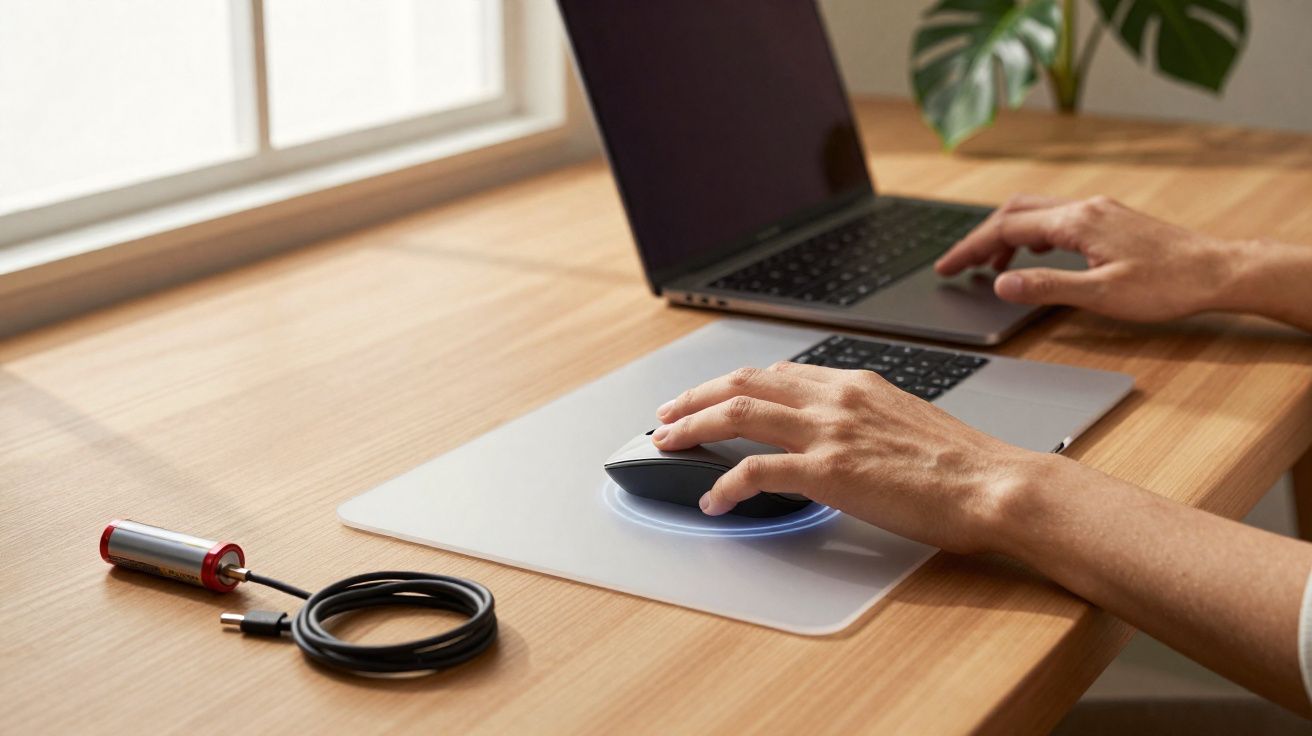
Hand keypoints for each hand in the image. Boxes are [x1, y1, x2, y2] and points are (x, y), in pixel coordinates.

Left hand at [652, 362, 1054, 553]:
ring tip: (667, 444)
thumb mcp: (906, 421)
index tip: (712, 396)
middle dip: (696, 396)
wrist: (994, 484)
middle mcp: (835, 397)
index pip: (777, 374)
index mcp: (854, 384)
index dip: (734, 385)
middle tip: (668, 413)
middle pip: (743, 384)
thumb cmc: (963, 464)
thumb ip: (864, 419)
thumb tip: (838, 435)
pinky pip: (756, 472)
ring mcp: (828, 432)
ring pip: (736, 414)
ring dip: (692, 427)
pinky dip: (724, 485)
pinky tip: (713, 501)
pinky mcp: (827, 471)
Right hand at [934, 194, 1238, 322]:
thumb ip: (1047, 287)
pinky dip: (1030, 235)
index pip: (1006, 228)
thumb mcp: (1101, 294)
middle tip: (956, 264)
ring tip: (988, 267)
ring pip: (1035, 211)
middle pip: (1014, 210)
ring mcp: (1098, 211)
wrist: (1218, 272)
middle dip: (979, 237)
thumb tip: (1000, 284)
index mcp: (1077, 221)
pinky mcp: (1110, 220)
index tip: (945, 267)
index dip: (970, 248)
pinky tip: (1033, 256)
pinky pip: (1055, 218)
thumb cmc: (1166, 286)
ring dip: (1004, 235)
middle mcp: (1085, 207)